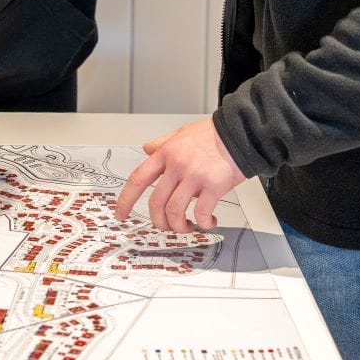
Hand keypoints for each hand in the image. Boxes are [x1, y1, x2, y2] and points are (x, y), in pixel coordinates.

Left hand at [113, 117, 246, 232]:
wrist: (238, 132)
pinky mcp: (213, 186)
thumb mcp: (181, 133)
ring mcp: (194, 176)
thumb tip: (147, 149)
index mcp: (165, 153)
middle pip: (155, 202)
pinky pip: (201, 213)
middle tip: (165, 226)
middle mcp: (176, 165)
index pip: (138, 179)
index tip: (121, 213)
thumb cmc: (212, 134)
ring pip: (174, 211)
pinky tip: (208, 221)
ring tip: (187, 226)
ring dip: (178, 226)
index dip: (125, 200)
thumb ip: (162, 143)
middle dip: (158, 221)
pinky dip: (203, 223)